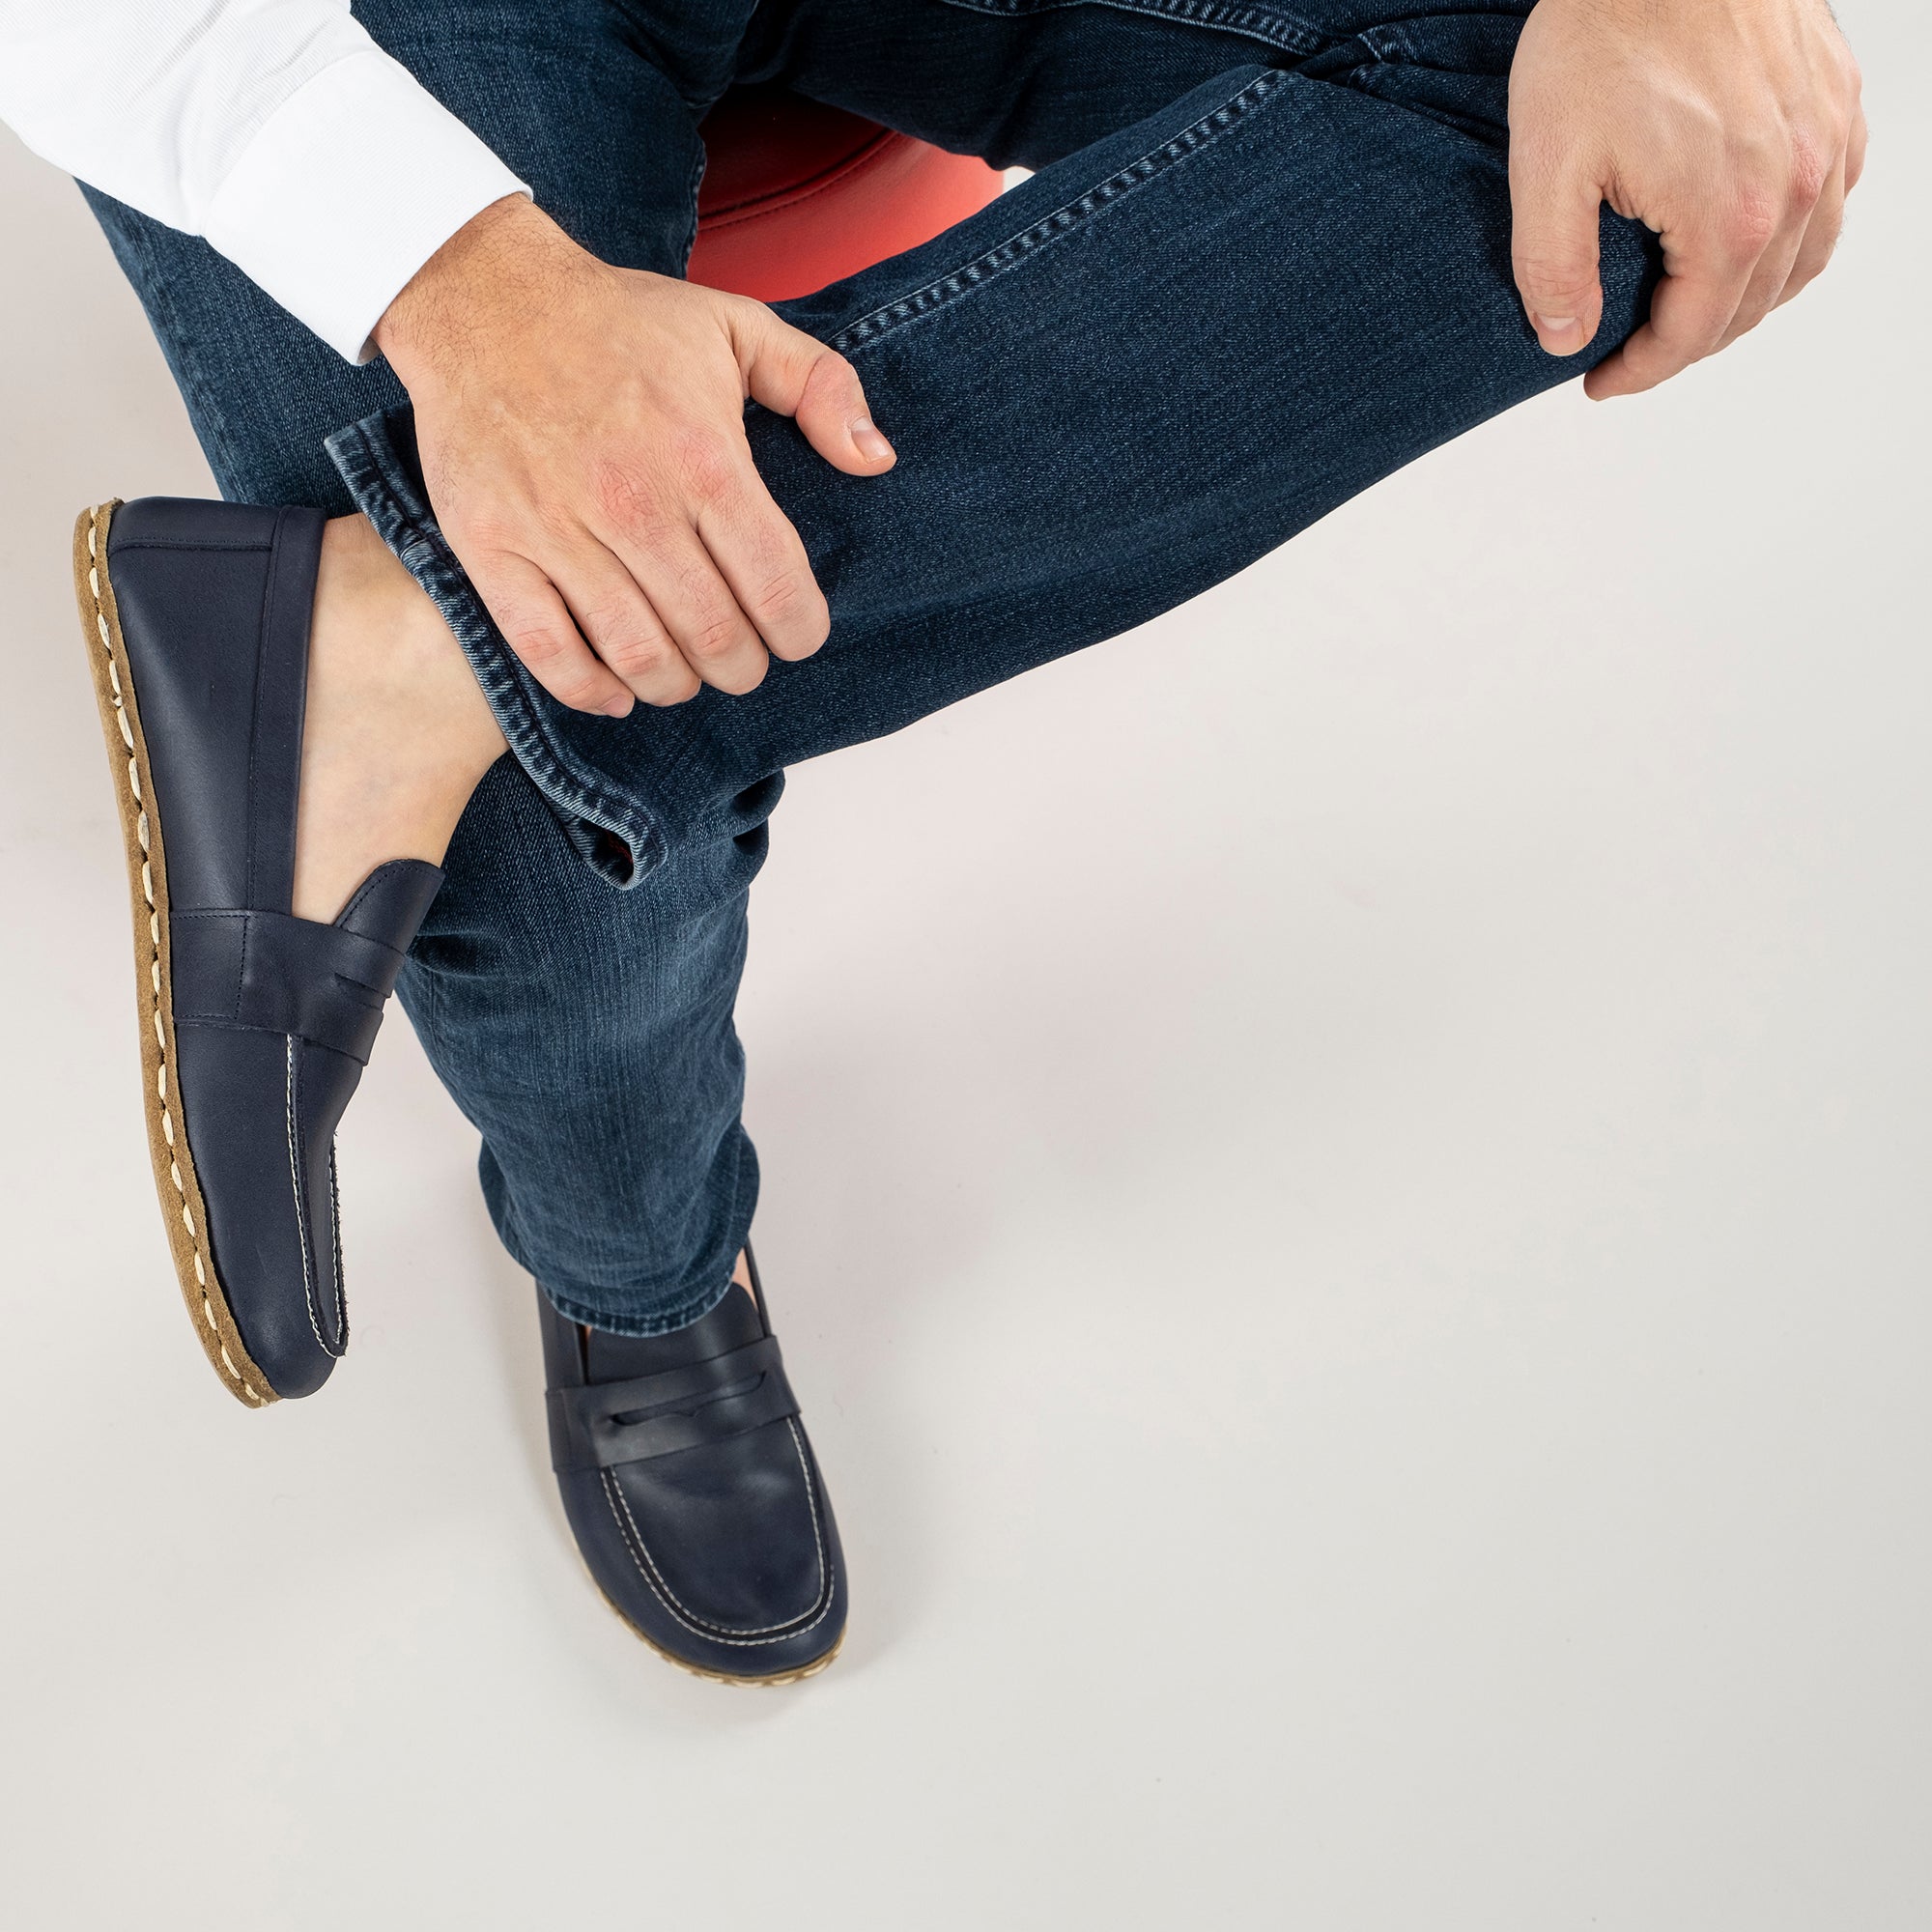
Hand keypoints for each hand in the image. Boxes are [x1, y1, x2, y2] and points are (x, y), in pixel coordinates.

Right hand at [373, 195, 894, 714]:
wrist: (482, 298)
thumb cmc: (618, 322)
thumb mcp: (737, 327)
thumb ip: (821, 387)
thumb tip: (876, 459)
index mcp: (704, 458)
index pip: (776, 589)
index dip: (799, 631)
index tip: (796, 633)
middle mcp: (633, 503)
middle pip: (714, 638)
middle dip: (742, 667)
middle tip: (740, 659)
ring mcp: (556, 530)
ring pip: (638, 657)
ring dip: (676, 684)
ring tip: (685, 672)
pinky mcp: (491, 547)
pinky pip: (547, 651)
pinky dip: (590, 690)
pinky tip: (618, 691)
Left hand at [1507, 0, 1865, 398]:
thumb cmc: (1602, 34)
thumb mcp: (1546, 166)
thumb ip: (1553, 268)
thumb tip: (1564, 341)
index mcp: (1730, 216)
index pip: (1691, 335)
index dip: (1639, 371)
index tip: (1598, 379)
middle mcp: (1796, 183)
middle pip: (1748, 307)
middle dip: (1685, 342)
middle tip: (1632, 350)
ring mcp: (1825, 135)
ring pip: (1802, 259)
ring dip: (1744, 298)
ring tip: (1685, 308)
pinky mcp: (1834, 94)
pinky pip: (1831, 194)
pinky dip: (1792, 234)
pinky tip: (1746, 236)